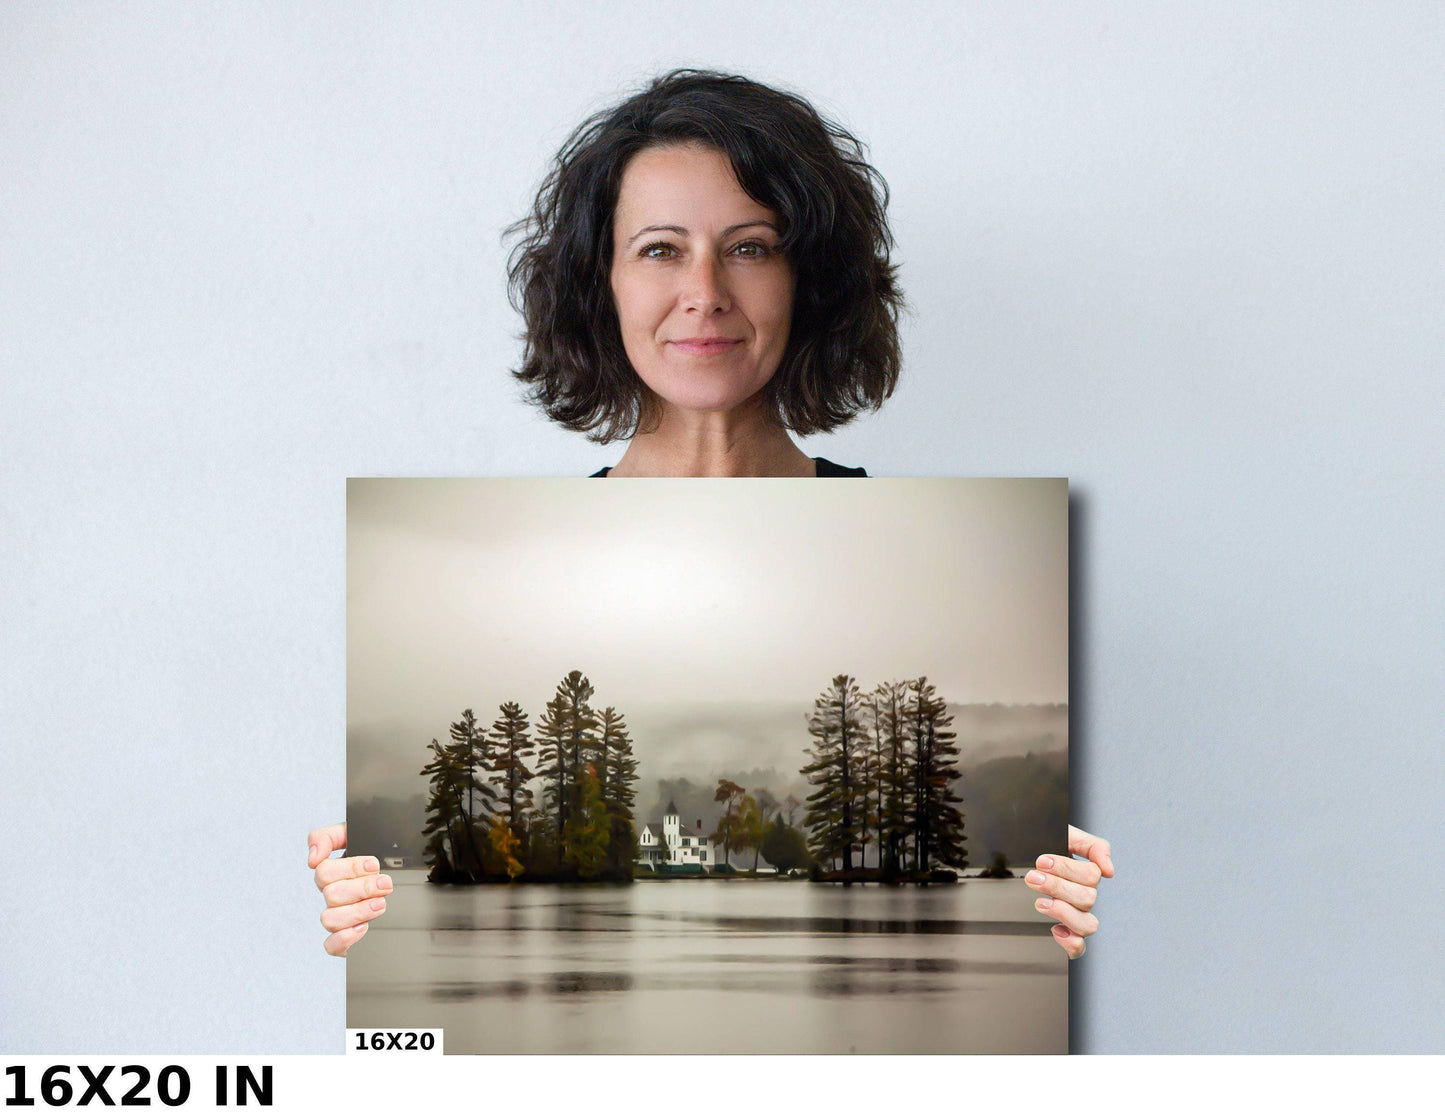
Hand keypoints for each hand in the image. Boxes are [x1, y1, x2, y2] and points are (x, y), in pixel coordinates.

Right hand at [308, 823, 392, 956]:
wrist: (404, 876)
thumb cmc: (377, 856)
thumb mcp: (356, 835)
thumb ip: (329, 836)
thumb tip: (313, 856)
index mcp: (333, 873)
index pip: (324, 871)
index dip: (350, 868)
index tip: (374, 864)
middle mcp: (333, 895)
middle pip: (331, 894)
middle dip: (362, 888)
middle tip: (384, 884)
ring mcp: (339, 917)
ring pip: (330, 919)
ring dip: (358, 911)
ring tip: (380, 903)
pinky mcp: (345, 939)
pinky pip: (331, 945)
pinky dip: (345, 938)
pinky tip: (364, 927)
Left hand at [1025, 825, 1112, 958]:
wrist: (1023, 852)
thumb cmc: (1046, 845)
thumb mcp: (1068, 834)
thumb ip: (1093, 846)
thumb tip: (1109, 870)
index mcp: (1087, 874)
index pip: (1091, 876)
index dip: (1066, 869)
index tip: (1042, 861)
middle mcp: (1085, 896)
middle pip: (1088, 899)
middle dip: (1057, 887)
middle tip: (1033, 877)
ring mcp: (1077, 915)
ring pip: (1088, 925)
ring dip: (1063, 913)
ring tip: (1040, 902)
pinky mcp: (1066, 932)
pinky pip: (1079, 948)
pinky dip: (1070, 943)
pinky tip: (1055, 929)